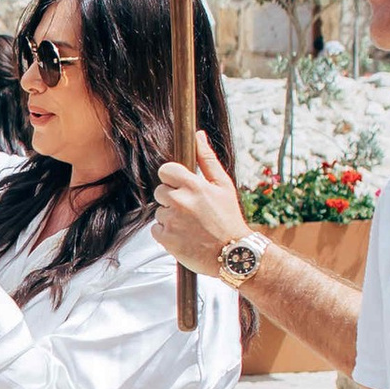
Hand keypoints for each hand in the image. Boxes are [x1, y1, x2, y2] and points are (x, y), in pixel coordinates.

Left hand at [152, 134, 247, 272]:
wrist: (233, 254)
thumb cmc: (229, 218)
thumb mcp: (223, 185)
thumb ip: (208, 159)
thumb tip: (198, 135)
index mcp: (194, 185)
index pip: (165, 170)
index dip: (172, 178)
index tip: (181, 187)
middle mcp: (180, 201)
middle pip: (160, 191)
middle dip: (171, 198)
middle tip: (191, 210)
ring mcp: (172, 221)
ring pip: (159, 211)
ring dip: (170, 217)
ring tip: (190, 226)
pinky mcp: (166, 239)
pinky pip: (156, 229)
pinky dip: (167, 233)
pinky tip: (184, 236)